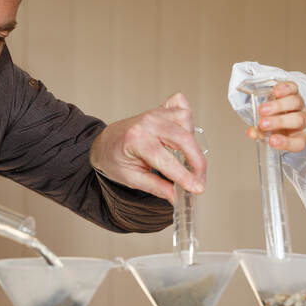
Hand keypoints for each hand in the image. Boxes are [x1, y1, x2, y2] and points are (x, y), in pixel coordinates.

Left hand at [88, 93, 205, 203]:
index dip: (184, 176)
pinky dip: (188, 122)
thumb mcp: (131, 179)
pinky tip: (185, 136)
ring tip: (188, 160)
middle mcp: (147, 122)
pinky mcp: (161, 109)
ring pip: (185, 121)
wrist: (105, 143)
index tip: (197, 188)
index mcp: (136, 140)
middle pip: (183, 139)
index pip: (166, 159)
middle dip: (197, 163)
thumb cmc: (115, 159)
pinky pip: (182, 108)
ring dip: (193, 143)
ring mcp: (155, 113)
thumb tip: (176, 196)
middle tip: (199, 180)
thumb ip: (156, 187)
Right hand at [247, 81, 305, 152]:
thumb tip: (252, 132)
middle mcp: (303, 121)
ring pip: (295, 103)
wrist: (280, 111)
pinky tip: (275, 92)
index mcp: (299, 137)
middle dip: (279, 122)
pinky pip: (293, 89)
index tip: (271, 140)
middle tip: (262, 123)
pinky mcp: (295, 91)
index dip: (285, 142)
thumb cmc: (275, 127)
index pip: (297, 143)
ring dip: (277, 106)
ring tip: (262, 110)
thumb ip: (260, 134)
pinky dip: (284, 89)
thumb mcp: (267, 135)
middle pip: (297, 120)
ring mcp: (300, 105)